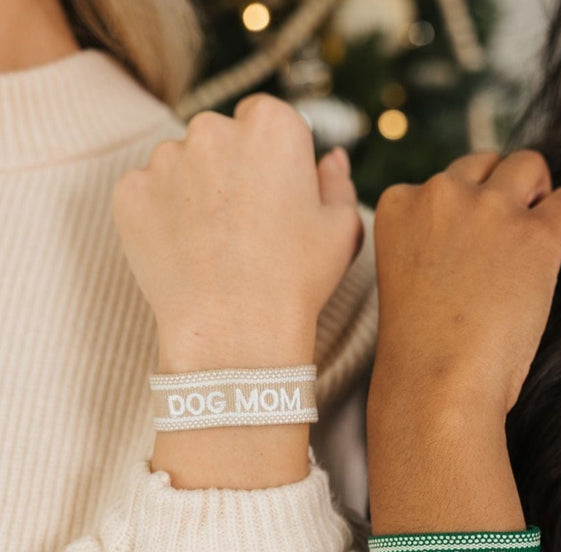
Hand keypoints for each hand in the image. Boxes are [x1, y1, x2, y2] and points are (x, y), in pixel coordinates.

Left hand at [112, 94, 362, 372]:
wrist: (235, 333)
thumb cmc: (296, 282)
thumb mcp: (341, 231)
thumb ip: (338, 182)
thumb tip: (331, 159)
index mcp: (271, 124)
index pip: (266, 119)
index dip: (273, 161)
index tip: (275, 199)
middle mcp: (213, 127)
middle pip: (220, 137)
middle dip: (229, 171)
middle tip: (245, 229)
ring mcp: (165, 158)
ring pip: (181, 166)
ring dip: (193, 193)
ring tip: (214, 248)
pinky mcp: (130, 191)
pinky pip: (147, 195)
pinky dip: (161, 218)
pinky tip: (186, 255)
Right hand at [369, 151, 560, 422]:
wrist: (436, 385)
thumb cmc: (421, 354)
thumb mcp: (408, 279)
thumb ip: (435, 242)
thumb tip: (487, 233)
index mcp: (398, 205)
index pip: (441, 182)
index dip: (461, 214)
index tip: (464, 253)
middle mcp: (441, 195)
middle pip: (483, 163)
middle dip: (499, 192)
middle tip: (505, 244)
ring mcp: (490, 210)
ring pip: (527, 164)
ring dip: (535, 194)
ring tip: (533, 240)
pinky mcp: (535, 235)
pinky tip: (556, 254)